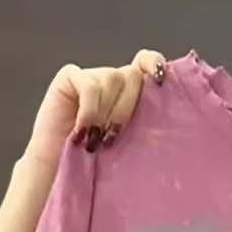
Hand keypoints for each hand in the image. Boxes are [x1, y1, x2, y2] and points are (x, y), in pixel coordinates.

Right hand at [25, 49, 166, 167]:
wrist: (60, 168)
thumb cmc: (95, 162)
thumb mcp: (127, 144)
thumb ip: (146, 127)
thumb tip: (172, 127)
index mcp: (130, 93)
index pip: (147, 63)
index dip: (154, 65)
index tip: (160, 81)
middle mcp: (113, 81)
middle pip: (133, 75)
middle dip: (126, 108)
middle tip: (111, 137)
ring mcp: (91, 76)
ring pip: (113, 78)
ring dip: (107, 112)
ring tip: (95, 138)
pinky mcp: (70, 77)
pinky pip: (89, 85)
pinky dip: (90, 110)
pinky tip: (82, 130)